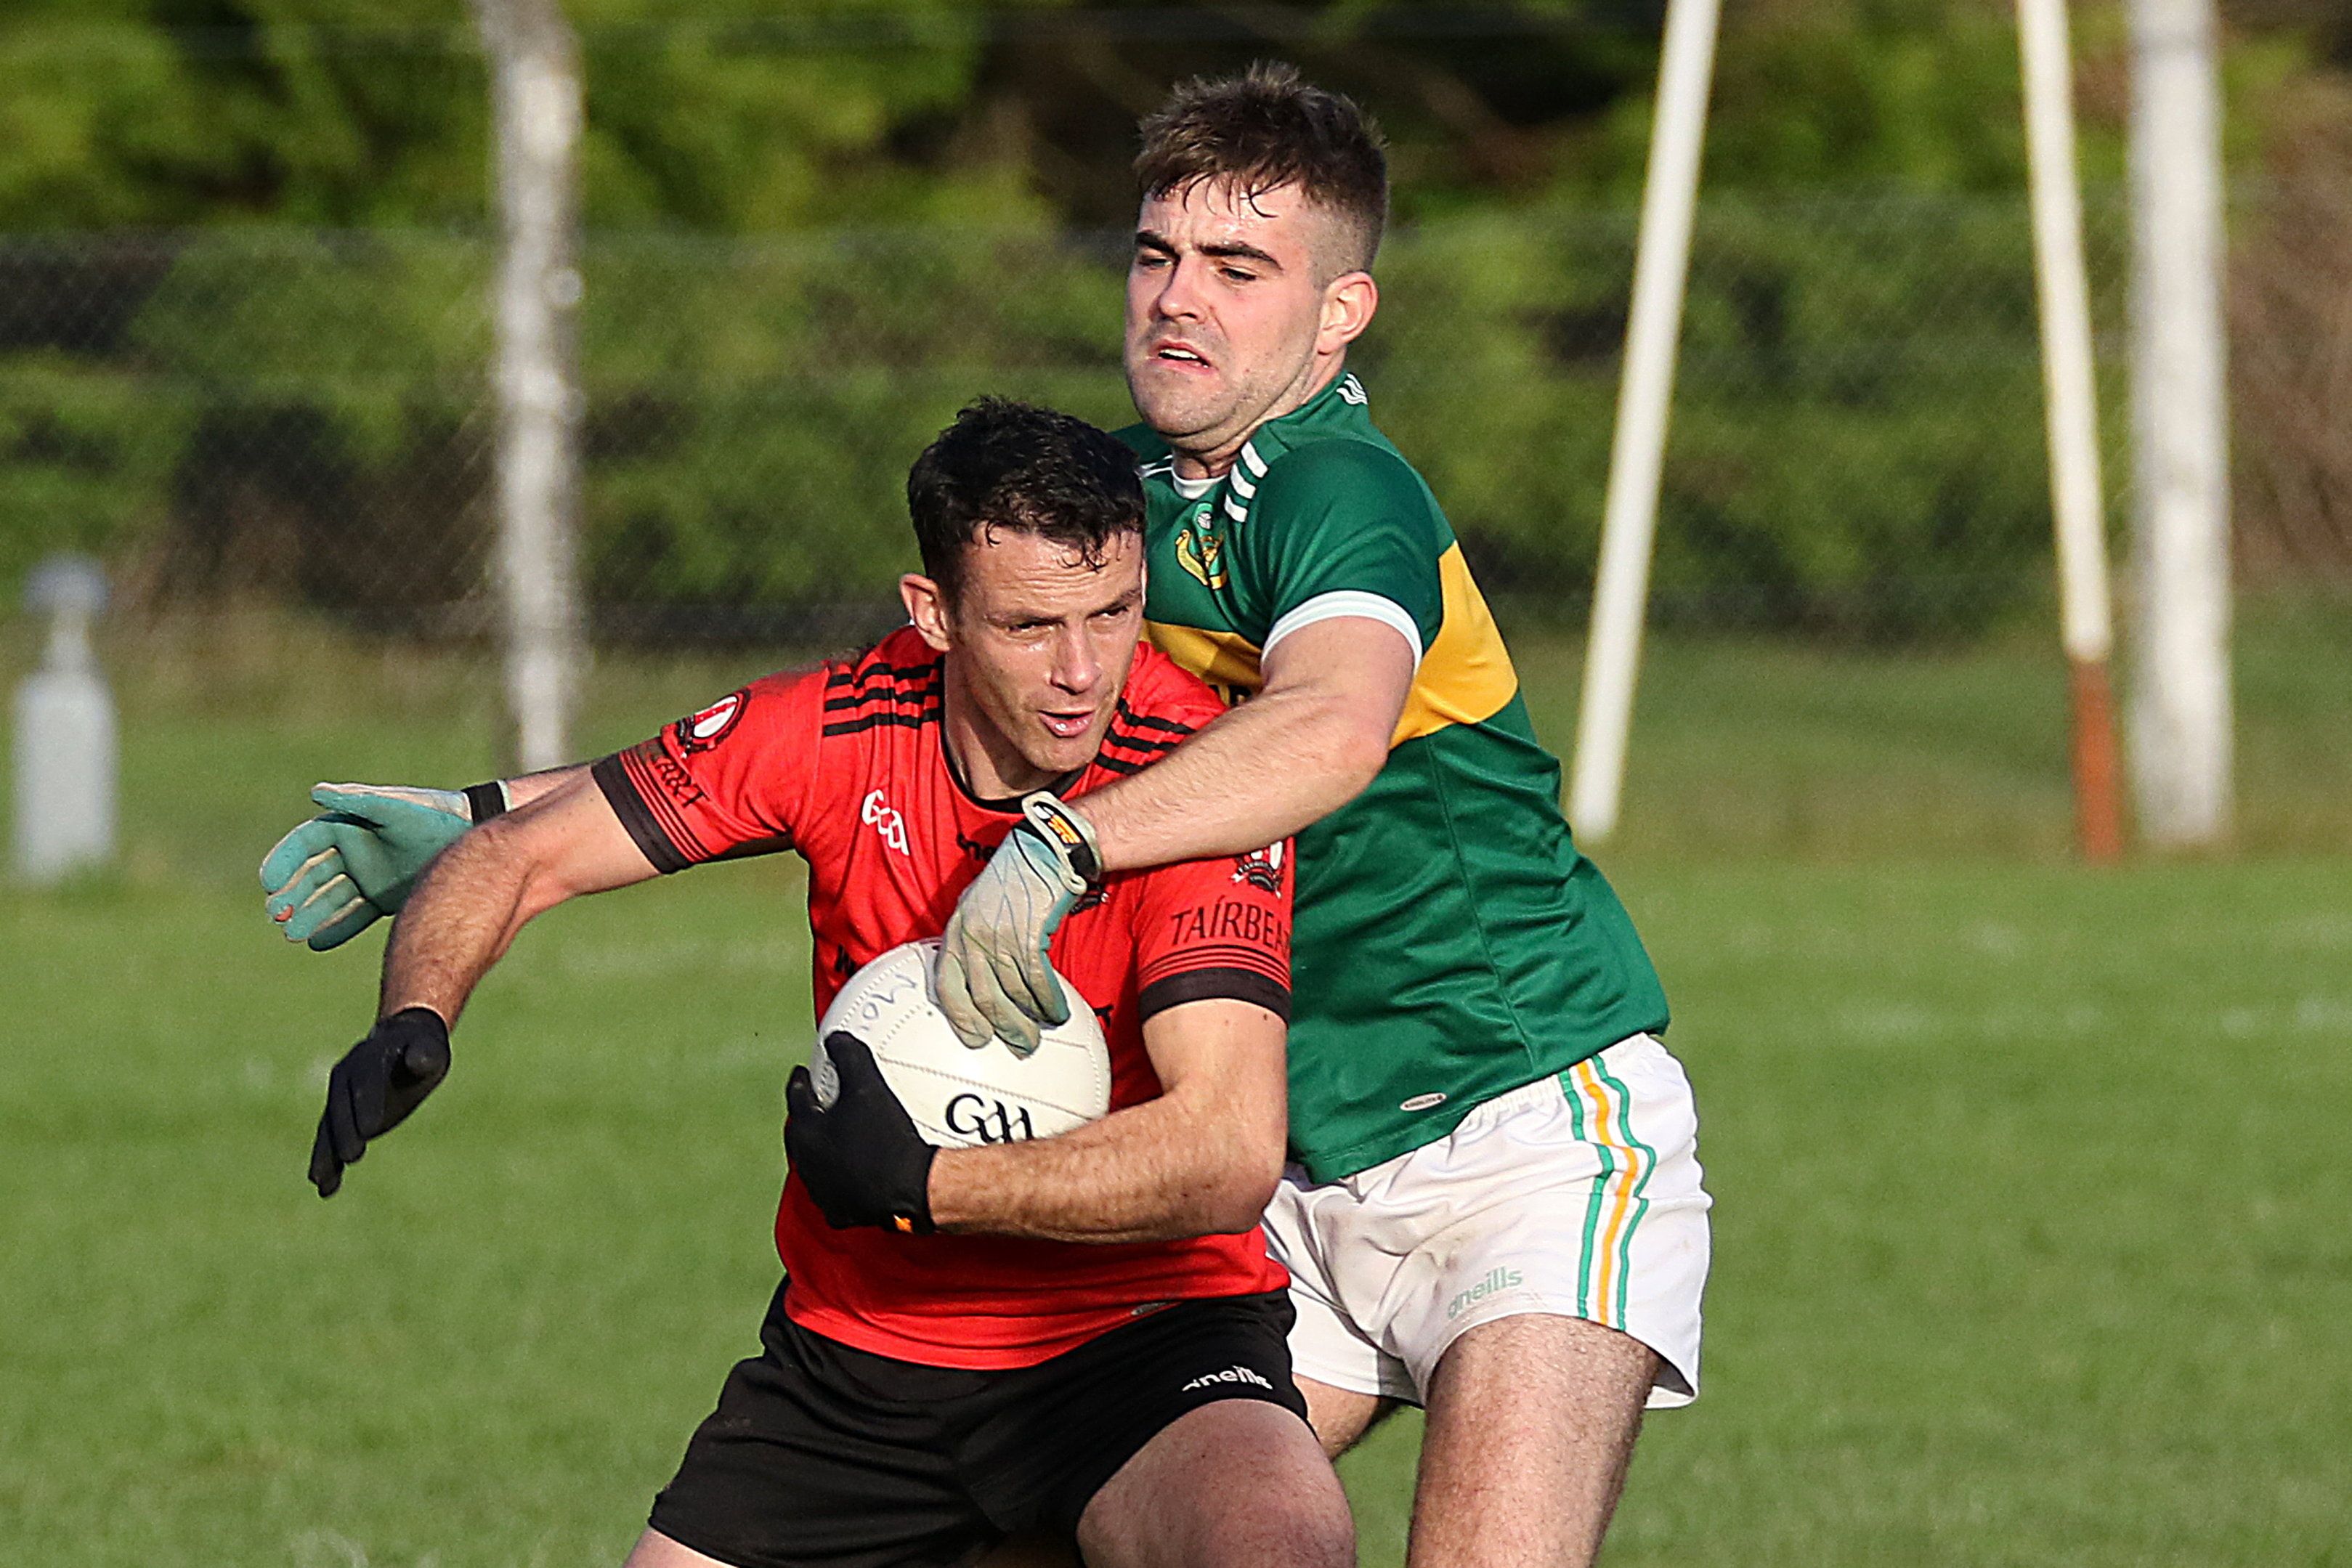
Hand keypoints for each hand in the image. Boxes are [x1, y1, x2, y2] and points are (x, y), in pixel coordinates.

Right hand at [261, 783, 483, 949]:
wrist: (466, 837)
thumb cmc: (429, 815)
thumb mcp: (393, 808)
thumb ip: (356, 802)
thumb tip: (315, 791)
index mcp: (347, 827)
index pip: (305, 844)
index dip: (284, 861)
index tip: (268, 882)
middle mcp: (353, 852)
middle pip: (311, 875)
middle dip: (291, 895)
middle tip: (276, 916)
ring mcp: (367, 876)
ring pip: (328, 899)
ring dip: (308, 916)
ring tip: (291, 934)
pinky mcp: (384, 897)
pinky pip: (354, 915)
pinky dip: (336, 929)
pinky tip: (316, 943)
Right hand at [309, 1008, 452, 1196]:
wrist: (400, 1043)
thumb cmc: (422, 1049)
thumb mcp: (429, 1049)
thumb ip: (423, 1055)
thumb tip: (419, 1061)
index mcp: (368, 1059)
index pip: (366, 1084)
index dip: (367, 1105)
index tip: (370, 1129)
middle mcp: (346, 1077)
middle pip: (342, 1108)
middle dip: (346, 1132)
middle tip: (352, 1157)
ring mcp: (340, 1097)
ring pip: (329, 1127)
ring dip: (325, 1153)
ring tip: (321, 1180)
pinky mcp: (341, 1116)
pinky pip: (329, 1140)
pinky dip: (327, 1162)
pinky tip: (325, 1188)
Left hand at [785, 1033, 937, 1233]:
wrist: (910, 1188)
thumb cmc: (885, 1136)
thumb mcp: (868, 1086)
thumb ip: (849, 1057)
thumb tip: (835, 1039)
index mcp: (807, 1131)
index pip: (796, 1098)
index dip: (799, 1082)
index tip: (802, 1073)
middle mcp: (807, 1163)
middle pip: (800, 1135)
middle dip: (805, 1118)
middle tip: (816, 1106)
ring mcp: (822, 1191)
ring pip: (815, 1165)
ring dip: (821, 1151)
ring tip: (836, 1139)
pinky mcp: (840, 1212)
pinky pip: (835, 1191)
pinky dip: (841, 1179)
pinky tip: (855, 1172)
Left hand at [936, 793, 1100, 1055]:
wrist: (1044, 849)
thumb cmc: (1016, 878)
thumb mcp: (981, 905)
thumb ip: (976, 939)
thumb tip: (983, 981)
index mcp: (957, 929)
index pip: (947, 984)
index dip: (960, 1017)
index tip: (975, 1039)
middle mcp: (973, 935)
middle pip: (983, 997)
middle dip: (1004, 1027)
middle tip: (1020, 1046)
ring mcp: (1000, 934)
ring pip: (1013, 992)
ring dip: (1031, 1017)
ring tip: (1044, 1029)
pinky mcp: (1030, 933)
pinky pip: (1038, 980)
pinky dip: (1049, 1000)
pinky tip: (1057, 1011)